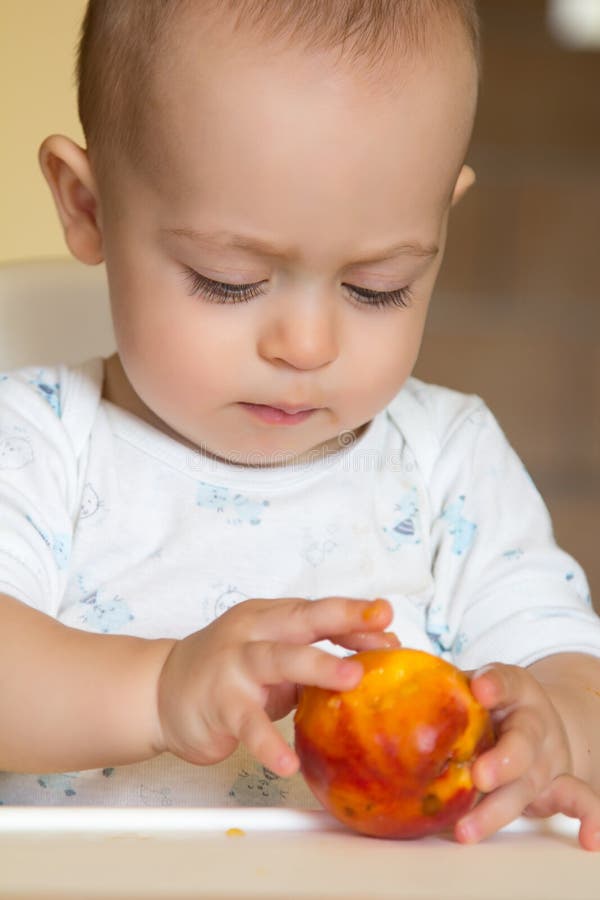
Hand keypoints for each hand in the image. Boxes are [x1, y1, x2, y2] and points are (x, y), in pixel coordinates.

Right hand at [156, 596, 397, 775]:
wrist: (159, 691)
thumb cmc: (228, 672)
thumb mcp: (271, 655)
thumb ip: (312, 654)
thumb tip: (376, 654)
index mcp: (268, 617)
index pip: (315, 611)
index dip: (353, 613)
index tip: (388, 617)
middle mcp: (250, 633)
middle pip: (300, 620)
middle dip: (342, 619)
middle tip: (381, 627)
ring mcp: (232, 666)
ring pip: (277, 659)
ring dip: (316, 666)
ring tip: (351, 680)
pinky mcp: (218, 704)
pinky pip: (247, 724)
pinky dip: (267, 743)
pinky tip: (287, 763)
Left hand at [454, 663, 599, 849]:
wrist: (540, 722)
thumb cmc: (489, 705)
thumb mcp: (472, 687)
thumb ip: (438, 684)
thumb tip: (370, 673)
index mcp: (514, 690)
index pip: (507, 681)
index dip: (495, 684)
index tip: (478, 688)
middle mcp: (534, 723)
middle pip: (523, 742)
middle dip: (502, 761)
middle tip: (477, 775)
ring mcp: (548, 758)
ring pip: (530, 782)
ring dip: (500, 808)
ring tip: (466, 829)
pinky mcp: (559, 786)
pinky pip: (581, 801)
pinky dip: (591, 820)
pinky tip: (588, 840)